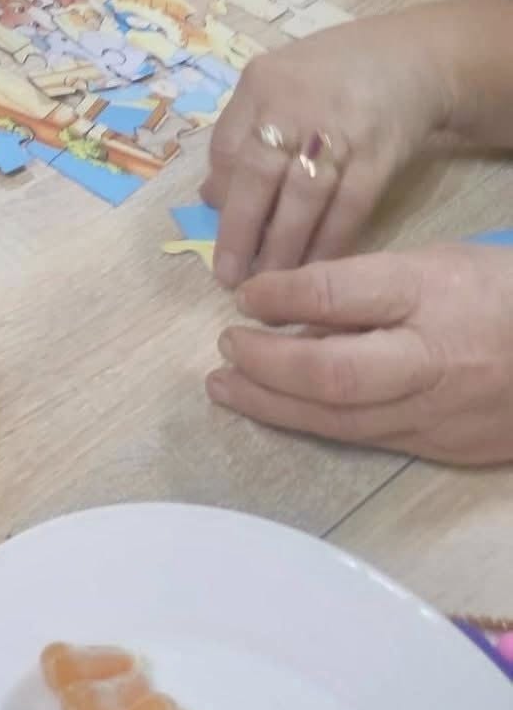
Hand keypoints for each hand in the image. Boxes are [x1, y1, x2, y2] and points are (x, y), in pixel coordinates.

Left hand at [202, 18, 452, 286]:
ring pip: (304, 198)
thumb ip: (241, 132)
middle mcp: (295, 104)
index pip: (227, 147)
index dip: (221, 197)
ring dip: (284, 246)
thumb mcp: (275, 83)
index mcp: (261, 84)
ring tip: (271, 284)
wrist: (411, 59)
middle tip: (231, 278)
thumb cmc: (328, 78)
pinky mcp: (379, 154)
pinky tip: (318, 270)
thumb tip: (212, 196)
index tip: (217, 236)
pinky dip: (331, 242)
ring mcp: (340, 130)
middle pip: (259, 175)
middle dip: (241, 232)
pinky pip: (350, 207)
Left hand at [207, 245, 512, 463]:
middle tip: (224, 346)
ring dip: (272, 405)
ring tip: (224, 387)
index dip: (281, 296)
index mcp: (430, 292)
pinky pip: (366, 438)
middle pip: (332, 373)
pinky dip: (313, 423)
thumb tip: (290, 303)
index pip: (338, 294)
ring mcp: (439, 412)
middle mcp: (432, 357)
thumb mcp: (439, 261)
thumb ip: (369, 283)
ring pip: (340, 419)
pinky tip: (278, 410)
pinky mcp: (444, 448)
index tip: (245, 296)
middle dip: (265, 365)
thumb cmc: (500, 292)